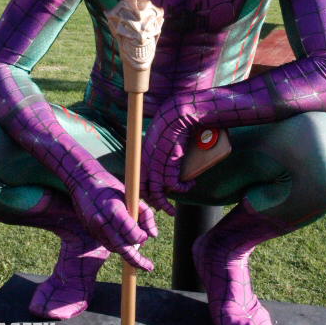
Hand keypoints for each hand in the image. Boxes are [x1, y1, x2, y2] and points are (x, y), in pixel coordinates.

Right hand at [68, 165, 157, 270]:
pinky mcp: (89, 232)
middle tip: (149, 267)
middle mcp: (102, 222)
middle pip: (122, 248)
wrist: (82, 181)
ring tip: (135, 242)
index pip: (132, 234)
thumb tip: (153, 235)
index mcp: (114, 211)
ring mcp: (94, 229)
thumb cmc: (110, 186)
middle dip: (137, 260)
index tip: (146, 234)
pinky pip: (106, 242)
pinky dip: (115, 242)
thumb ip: (145, 214)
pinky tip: (120, 235)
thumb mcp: (131, 195)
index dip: (141, 236)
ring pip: (114, 248)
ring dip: (126, 249)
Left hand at [140, 101, 195, 215]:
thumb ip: (155, 149)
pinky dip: (181, 189)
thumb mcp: (157, 136)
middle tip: (161, 208)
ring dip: (164, 205)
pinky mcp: (169, 164)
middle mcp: (145, 160)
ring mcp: (156, 163)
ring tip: (171, 211)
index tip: (149, 198)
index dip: (142, 190)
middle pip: (143, 188)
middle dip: (152, 201)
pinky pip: (173, 185)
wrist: (178, 113)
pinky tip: (189, 185)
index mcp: (140, 154)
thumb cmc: (170, 122)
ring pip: (156, 192)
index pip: (136, 178)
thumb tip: (160, 156)